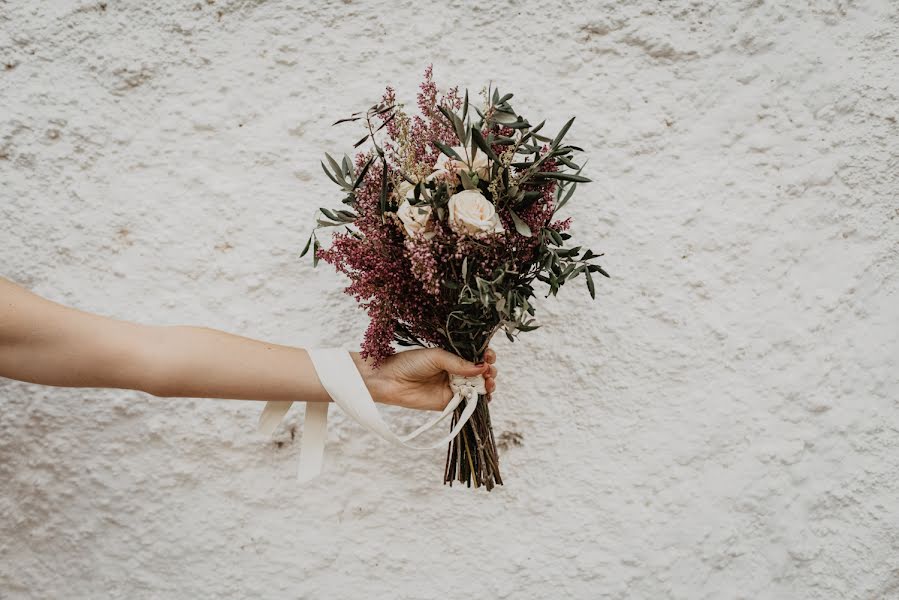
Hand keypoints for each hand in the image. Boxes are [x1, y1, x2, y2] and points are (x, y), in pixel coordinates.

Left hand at [351, 347, 497, 410]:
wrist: (388, 380)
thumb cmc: (409, 362)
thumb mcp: (436, 356)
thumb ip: (459, 363)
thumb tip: (482, 368)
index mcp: (452, 355)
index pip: (476, 355)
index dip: (486, 356)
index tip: (489, 356)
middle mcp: (455, 370)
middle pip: (480, 372)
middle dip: (489, 371)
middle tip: (489, 372)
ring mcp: (452, 387)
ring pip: (477, 387)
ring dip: (487, 385)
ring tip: (489, 384)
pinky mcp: (447, 402)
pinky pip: (467, 402)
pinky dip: (479, 401)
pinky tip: (485, 396)